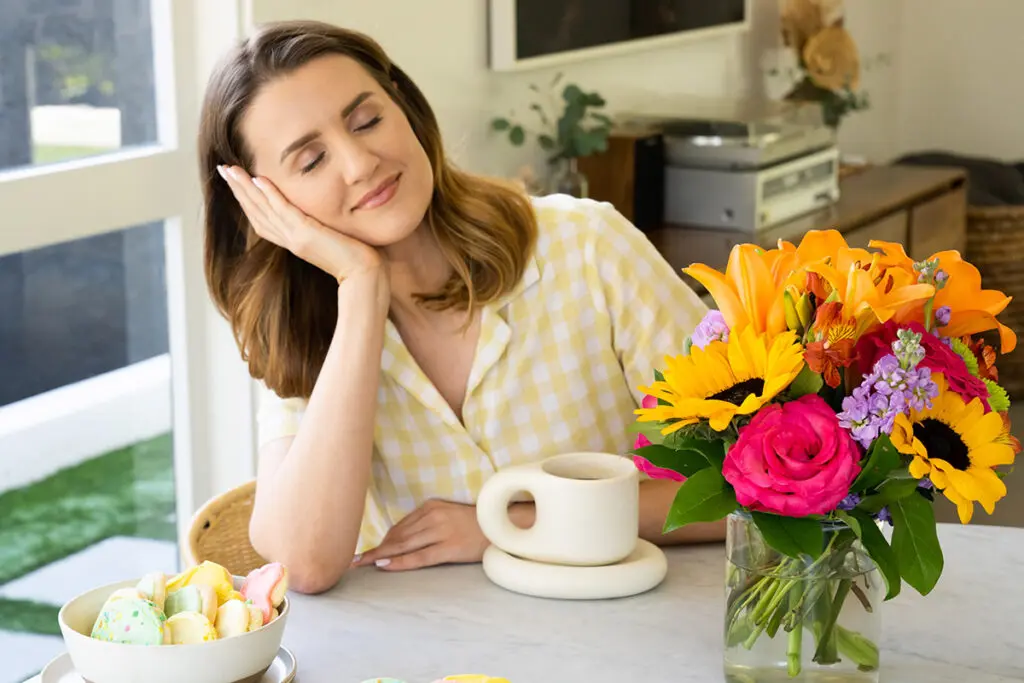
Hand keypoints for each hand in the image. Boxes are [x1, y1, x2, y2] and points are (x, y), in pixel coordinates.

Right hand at [217, 165, 381, 281]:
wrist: (365, 274)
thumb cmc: (355, 258)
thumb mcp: (332, 237)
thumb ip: (321, 228)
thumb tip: (322, 217)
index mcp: (293, 241)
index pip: (262, 218)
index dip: (247, 200)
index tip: (236, 181)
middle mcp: (290, 240)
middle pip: (256, 212)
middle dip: (238, 191)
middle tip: (223, 170)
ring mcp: (296, 238)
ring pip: (263, 209)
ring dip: (245, 189)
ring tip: (230, 170)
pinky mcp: (306, 235)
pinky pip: (284, 211)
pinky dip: (270, 196)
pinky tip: (258, 180)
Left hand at [351, 499, 491, 571]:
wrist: (503, 526)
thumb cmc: (475, 524)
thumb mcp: (448, 515)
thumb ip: (426, 522)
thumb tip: (399, 540)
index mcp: (432, 506)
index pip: (400, 526)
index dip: (382, 540)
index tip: (364, 550)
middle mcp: (434, 516)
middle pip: (398, 536)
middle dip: (374, 548)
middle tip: (352, 559)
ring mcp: (442, 531)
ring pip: (404, 545)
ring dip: (381, 555)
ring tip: (361, 564)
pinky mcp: (449, 547)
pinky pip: (419, 557)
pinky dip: (399, 561)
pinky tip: (384, 565)